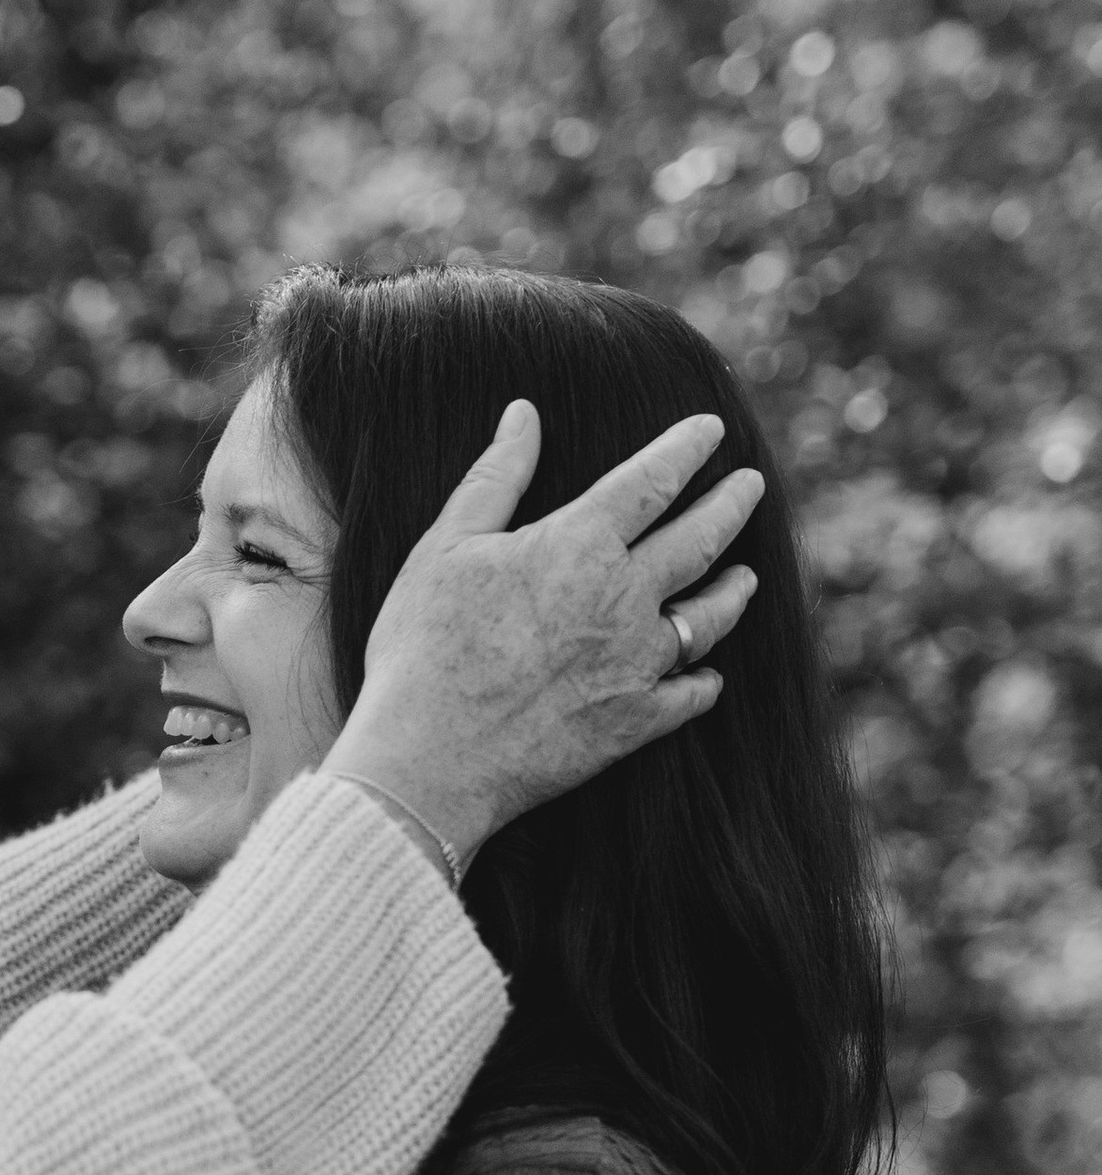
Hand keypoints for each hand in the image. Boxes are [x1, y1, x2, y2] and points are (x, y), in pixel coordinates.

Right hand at [326, 399, 761, 863]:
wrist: (429, 760)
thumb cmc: (424, 648)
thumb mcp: (445, 548)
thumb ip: (495, 478)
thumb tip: (524, 414)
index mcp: (581, 544)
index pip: (652, 479)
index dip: (686, 448)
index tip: (710, 429)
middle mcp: (626, 598)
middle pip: (701, 540)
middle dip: (732, 505)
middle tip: (750, 485)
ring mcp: (638, 663)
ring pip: (711, 618)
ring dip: (733, 592)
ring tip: (746, 576)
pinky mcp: (636, 722)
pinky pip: (691, 694)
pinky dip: (704, 680)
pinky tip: (707, 676)